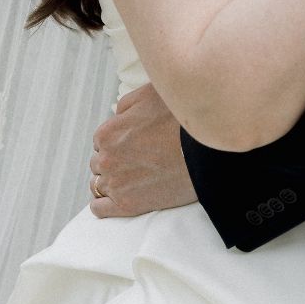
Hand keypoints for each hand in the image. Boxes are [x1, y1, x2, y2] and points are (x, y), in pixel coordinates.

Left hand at [89, 84, 198, 217]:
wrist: (206, 151)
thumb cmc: (181, 120)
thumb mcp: (150, 94)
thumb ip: (126, 104)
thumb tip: (117, 115)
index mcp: (108, 132)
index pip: (101, 141)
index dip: (117, 142)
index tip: (134, 145)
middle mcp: (106, 158)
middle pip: (100, 162)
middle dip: (115, 160)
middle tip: (138, 161)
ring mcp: (116, 183)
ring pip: (98, 184)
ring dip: (111, 181)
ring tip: (132, 179)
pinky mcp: (127, 205)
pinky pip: (99, 208)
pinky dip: (104, 203)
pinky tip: (117, 198)